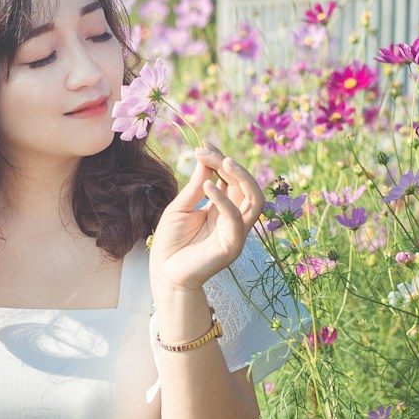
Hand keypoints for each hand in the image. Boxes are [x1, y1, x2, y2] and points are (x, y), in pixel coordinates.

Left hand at [150, 142, 263, 292]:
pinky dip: (224, 199)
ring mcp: (236, 233)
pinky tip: (207, 184)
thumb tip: (205, 157)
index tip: (204, 144)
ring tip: (222, 161)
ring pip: (254, 199)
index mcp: (223, 210)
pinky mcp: (232, 246)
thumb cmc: (170, 243)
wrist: (164, 275)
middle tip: (206, 150)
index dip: (220, 160)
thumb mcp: (181, 207)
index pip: (231, 180)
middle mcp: (234, 219)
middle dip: (229, 164)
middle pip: (246, 185)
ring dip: (240, 177)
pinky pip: (236, 218)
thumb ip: (195, 185)